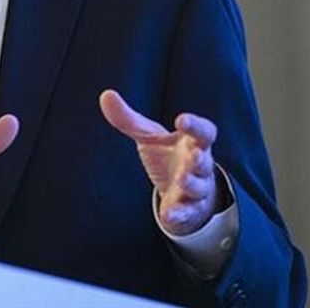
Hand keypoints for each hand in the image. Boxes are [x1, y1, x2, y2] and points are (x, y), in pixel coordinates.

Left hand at [99, 89, 221, 235]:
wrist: (184, 191)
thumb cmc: (169, 156)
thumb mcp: (149, 137)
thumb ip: (129, 119)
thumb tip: (106, 95)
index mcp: (192, 142)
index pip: (203, 132)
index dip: (195, 125)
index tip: (181, 119)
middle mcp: (198, 165)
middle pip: (204, 161)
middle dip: (199, 158)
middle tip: (193, 154)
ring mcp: (195, 189)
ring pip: (198, 187)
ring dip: (191, 183)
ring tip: (181, 178)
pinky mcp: (187, 210)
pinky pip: (185, 212)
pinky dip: (178, 214)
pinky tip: (168, 214)